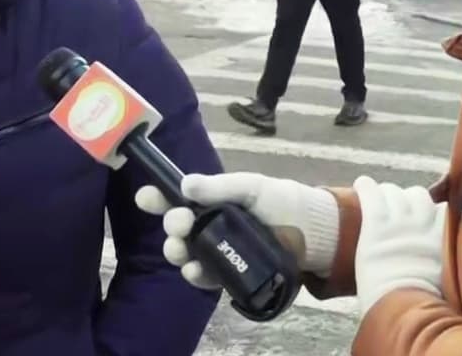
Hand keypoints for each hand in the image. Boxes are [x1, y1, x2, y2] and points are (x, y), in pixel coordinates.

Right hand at [134, 172, 340, 289]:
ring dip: (176, 251)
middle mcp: (212, 226)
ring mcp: (219, 251)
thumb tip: (184, 185)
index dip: (159, 198)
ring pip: (185, 253)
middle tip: (179, 223)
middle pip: (178, 227)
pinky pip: (205, 276)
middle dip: (171, 224)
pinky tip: (193, 270)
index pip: (179, 198)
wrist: (315, 235)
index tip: (145, 197)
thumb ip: (220, 187)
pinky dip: (194, 274)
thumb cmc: (284, 203)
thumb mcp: (253, 187)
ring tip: (180, 249)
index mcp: (214, 201)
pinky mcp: (229, 274)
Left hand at [353, 176, 445, 314]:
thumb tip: (447, 275)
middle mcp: (424, 225)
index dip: (434, 212)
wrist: (403, 309)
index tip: (427, 218)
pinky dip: (366, 186)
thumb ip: (447, 268)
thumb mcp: (446, 285)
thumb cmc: (423, 308)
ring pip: (395, 192)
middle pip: (419, 196)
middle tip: (398, 208)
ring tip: (379, 197)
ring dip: (387, 193)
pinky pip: (372, 194)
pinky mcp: (376, 225)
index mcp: (444, 240)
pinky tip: (361, 184)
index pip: (444, 211)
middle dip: (409, 200)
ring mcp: (399, 223)